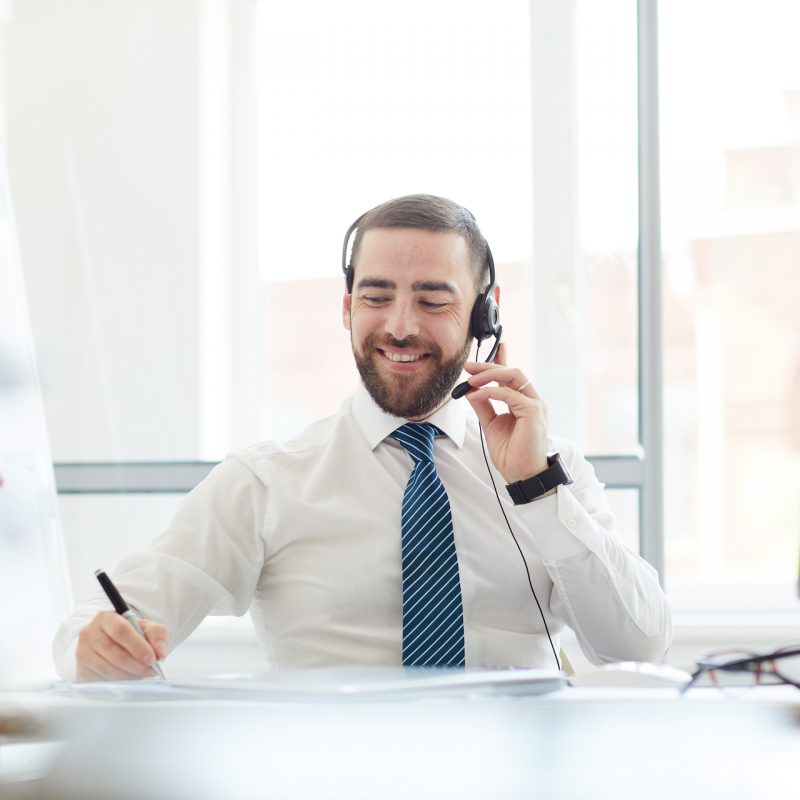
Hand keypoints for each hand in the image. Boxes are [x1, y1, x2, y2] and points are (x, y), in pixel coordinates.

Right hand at [75, 611, 167, 681]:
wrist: (113, 645)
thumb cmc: (130, 635)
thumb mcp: (147, 628)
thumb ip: (157, 635)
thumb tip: (160, 652)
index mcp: (106, 618)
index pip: (121, 631)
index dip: (138, 646)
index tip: (152, 658)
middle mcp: (89, 633)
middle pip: (114, 652)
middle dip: (136, 664)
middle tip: (151, 670)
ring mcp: (83, 653)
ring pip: (108, 668)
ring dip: (129, 675)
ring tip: (143, 674)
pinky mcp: (81, 671)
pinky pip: (102, 680)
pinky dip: (119, 682)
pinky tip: (129, 678)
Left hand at [463, 343, 548, 483]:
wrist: (522, 475)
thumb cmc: (511, 454)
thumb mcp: (491, 425)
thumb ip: (483, 406)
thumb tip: (470, 391)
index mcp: (524, 403)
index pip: (513, 376)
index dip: (502, 361)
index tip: (492, 348)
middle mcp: (532, 401)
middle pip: (512, 372)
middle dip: (488, 366)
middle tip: (468, 366)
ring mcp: (535, 405)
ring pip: (514, 376)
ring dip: (489, 374)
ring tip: (470, 379)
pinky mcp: (533, 412)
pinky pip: (508, 394)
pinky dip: (489, 391)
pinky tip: (474, 395)